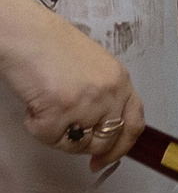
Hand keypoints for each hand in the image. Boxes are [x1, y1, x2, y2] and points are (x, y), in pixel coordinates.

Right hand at [1, 5, 144, 168]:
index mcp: (121, 81)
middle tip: (63, 135)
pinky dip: (36, 126)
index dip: (121, 147)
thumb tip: (100, 128)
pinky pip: (48, 138)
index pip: (135, 123)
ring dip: (57, 135)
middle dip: (83, 146)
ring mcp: (88, 104)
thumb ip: (104, 95)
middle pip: (106, 140)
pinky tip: (34, 104)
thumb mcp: (94, 68)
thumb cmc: (52, 46)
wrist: (26, 34)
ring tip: (45, 107)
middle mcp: (110, 93)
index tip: (105, 159)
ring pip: (76, 145)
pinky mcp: (61, 112)